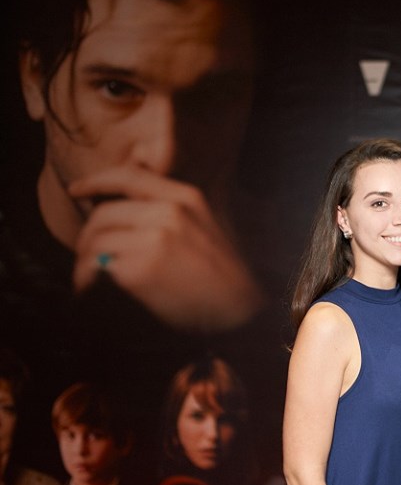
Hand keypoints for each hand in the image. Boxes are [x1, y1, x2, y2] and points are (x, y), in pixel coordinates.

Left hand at [69, 166, 263, 331]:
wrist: (239, 308)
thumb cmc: (223, 273)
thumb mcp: (206, 225)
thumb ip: (172, 211)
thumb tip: (125, 210)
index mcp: (187, 198)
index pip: (129, 176)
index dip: (96, 181)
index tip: (76, 190)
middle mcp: (170, 213)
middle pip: (104, 214)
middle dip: (87, 237)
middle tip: (88, 256)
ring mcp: (155, 239)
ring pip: (96, 241)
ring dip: (85, 261)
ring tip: (89, 277)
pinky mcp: (141, 269)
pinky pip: (97, 266)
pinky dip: (87, 279)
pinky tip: (91, 289)